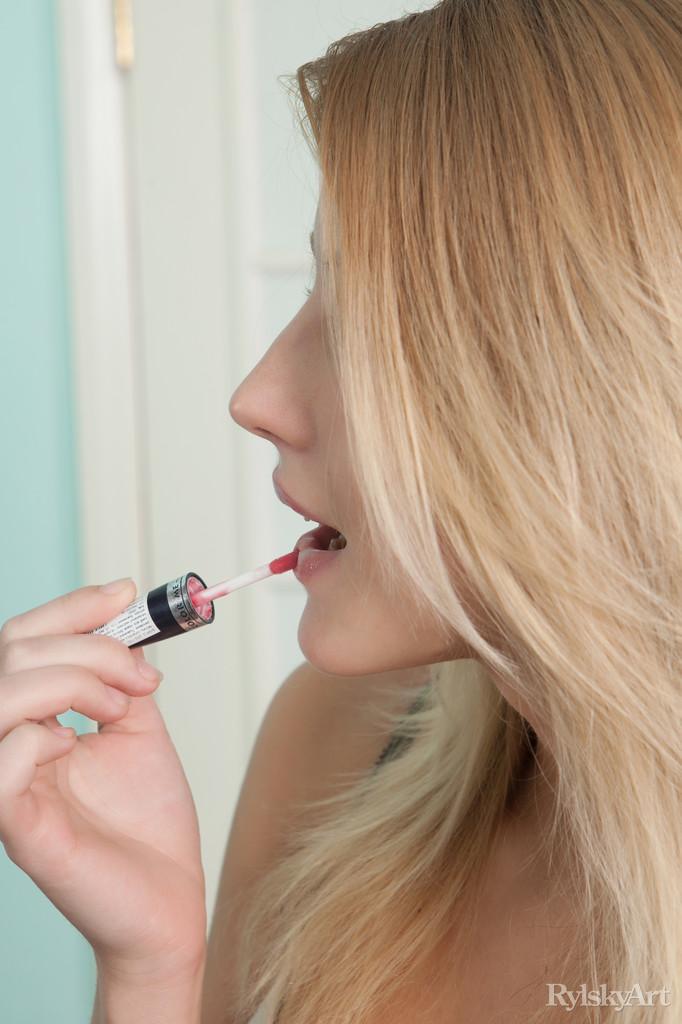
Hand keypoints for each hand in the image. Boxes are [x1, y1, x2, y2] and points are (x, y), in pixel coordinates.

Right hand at [0, 580, 206, 976]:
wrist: (169, 899)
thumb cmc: (149, 823)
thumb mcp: (138, 729)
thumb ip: (120, 678)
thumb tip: (121, 621)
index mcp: (35, 719)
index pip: (23, 643)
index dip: (71, 608)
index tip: (126, 593)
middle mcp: (12, 746)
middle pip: (12, 655)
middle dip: (86, 645)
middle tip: (140, 676)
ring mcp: (10, 786)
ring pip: (0, 697)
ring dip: (70, 681)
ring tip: (117, 707)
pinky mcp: (18, 828)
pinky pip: (1, 760)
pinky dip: (38, 734)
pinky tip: (75, 743)